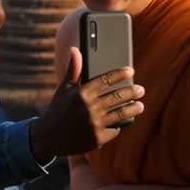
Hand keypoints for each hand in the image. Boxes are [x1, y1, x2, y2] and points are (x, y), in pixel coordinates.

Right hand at [30, 47, 144, 160]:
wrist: (48, 138)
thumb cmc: (58, 110)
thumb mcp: (63, 89)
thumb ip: (74, 70)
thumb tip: (75, 50)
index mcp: (81, 93)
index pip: (106, 80)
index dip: (120, 74)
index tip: (130, 71)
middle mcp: (89, 108)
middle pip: (118, 96)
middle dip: (133, 92)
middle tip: (141, 89)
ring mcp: (95, 124)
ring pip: (121, 113)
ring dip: (134, 108)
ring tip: (139, 105)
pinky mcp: (98, 139)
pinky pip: (114, 129)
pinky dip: (118, 125)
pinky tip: (122, 121)